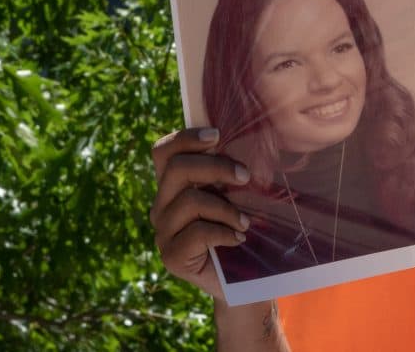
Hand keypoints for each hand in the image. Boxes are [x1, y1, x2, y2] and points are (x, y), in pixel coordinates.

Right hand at [150, 127, 250, 299]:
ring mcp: (163, 231)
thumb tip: (252, 141)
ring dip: (226, 208)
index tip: (217, 136)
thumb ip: (231, 172)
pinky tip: (238, 240)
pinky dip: (224, 233)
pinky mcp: (171, 255)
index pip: (164, 151)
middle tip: (245, 177)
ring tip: (246, 222)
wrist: (243, 279)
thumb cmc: (243, 229)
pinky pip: (196, 233)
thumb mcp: (238, 195)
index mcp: (175, 184)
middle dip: (216, 167)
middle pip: (176, 169)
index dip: (186, 138)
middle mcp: (162, 204)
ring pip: (189, 201)